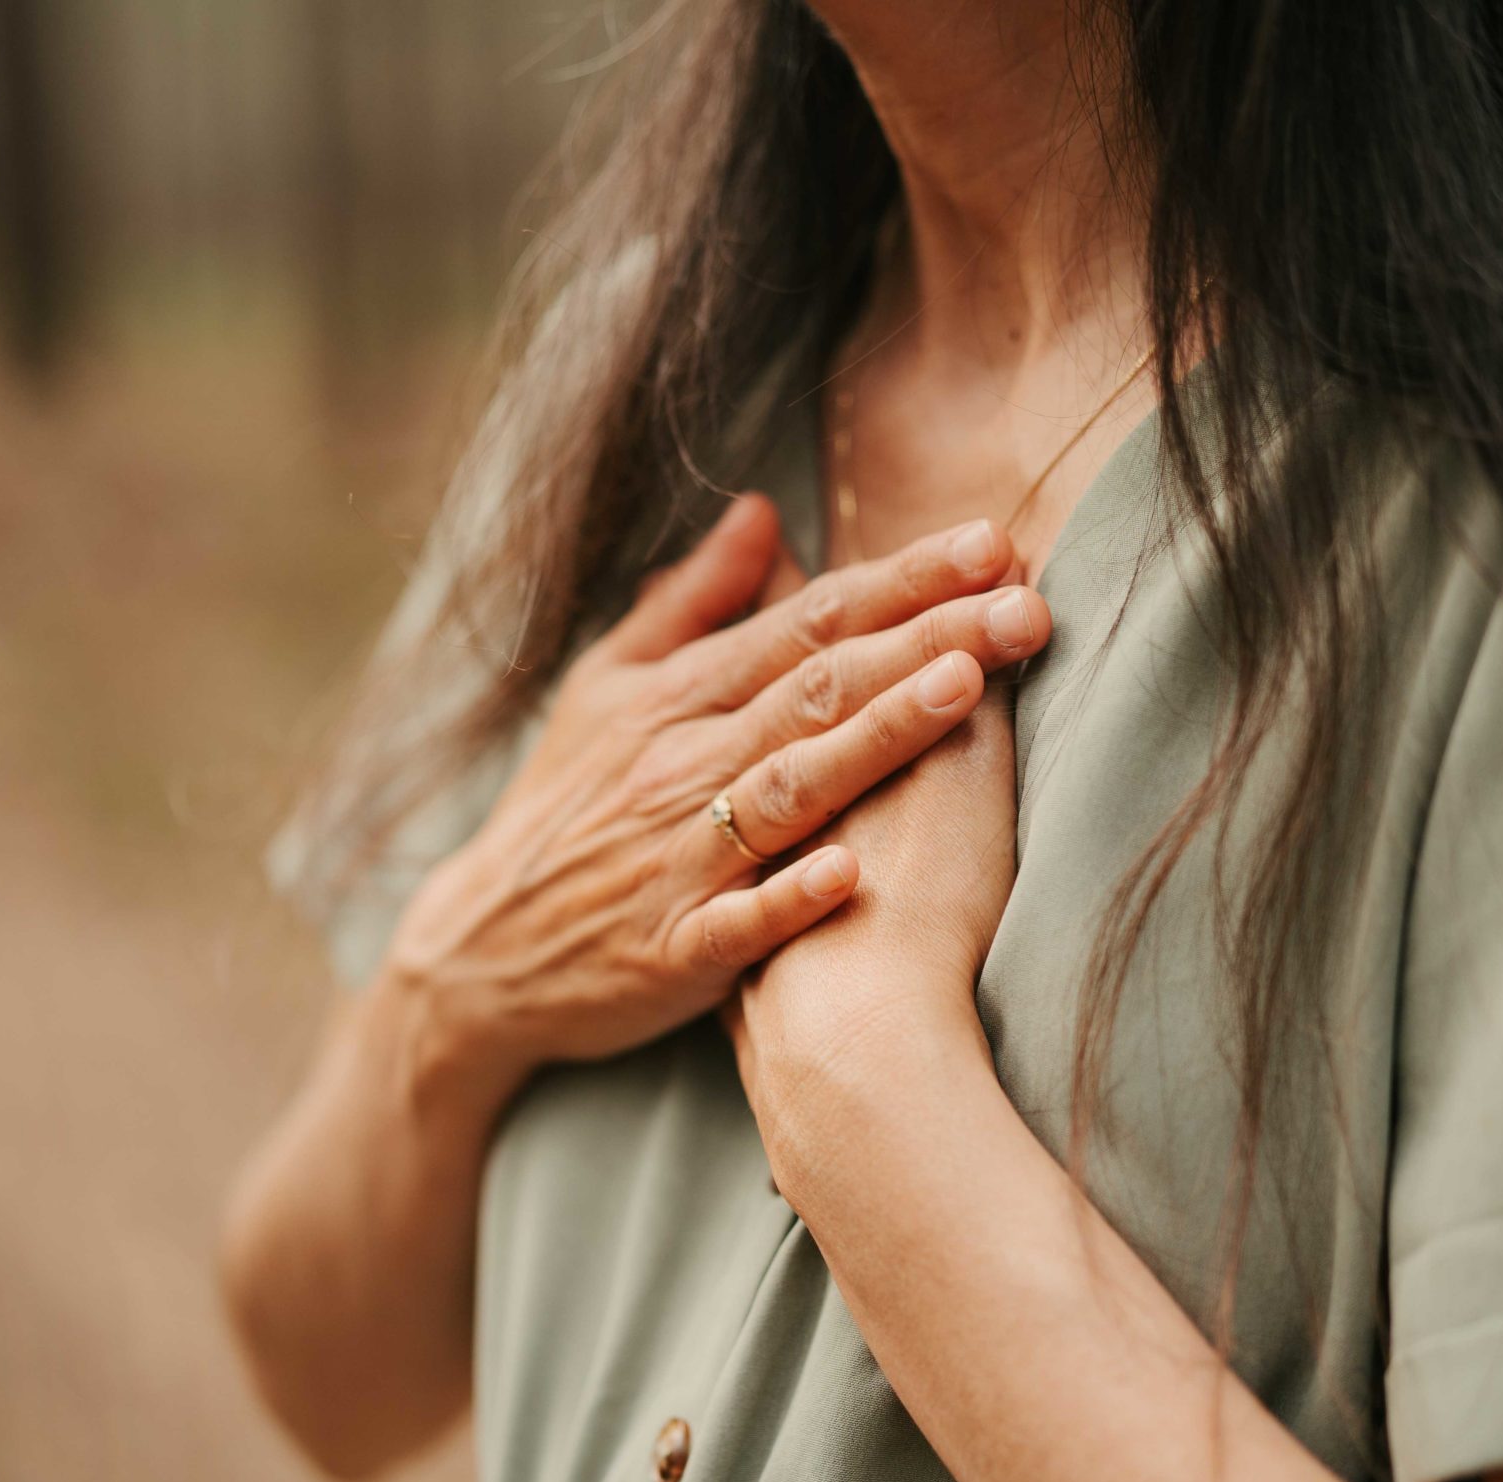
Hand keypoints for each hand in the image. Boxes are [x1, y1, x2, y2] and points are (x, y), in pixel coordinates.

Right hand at [384, 496, 1050, 1100]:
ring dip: (875, 738)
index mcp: (678, 698)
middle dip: (925, 639)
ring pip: (791, 787)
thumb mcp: (607, 688)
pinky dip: (788, 899)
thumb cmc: (562, 810)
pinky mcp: (673, 951)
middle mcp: (683, 767)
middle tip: (1024, 602)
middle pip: (817, 688)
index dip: (900, 581)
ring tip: (964, 689)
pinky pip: (736, 923)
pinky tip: (851, 872)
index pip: (807, 622)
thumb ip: (691, 604)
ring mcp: (679, 859)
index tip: (991, 543)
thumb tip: (763, 510)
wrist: (479, 950)